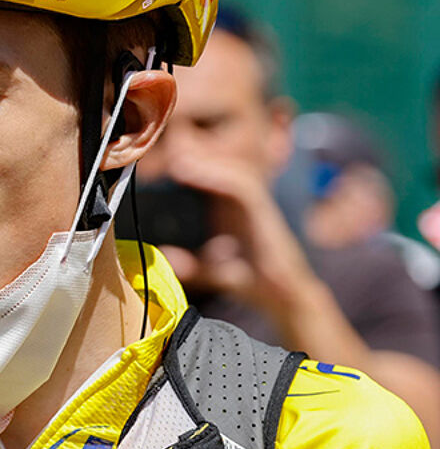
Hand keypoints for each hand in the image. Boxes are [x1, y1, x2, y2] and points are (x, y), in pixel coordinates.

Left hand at [165, 154, 318, 316]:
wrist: (285, 298)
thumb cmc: (253, 283)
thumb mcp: (213, 273)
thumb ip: (190, 264)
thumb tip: (163, 255)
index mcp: (233, 214)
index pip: (214, 180)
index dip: (194, 167)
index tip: (167, 163)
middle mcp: (244, 206)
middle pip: (224, 168)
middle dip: (198, 155)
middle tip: (170, 150)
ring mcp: (257, 208)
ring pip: (233, 171)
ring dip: (207, 162)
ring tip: (178, 160)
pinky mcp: (266, 214)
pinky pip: (242, 189)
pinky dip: (218, 178)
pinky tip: (194, 174)